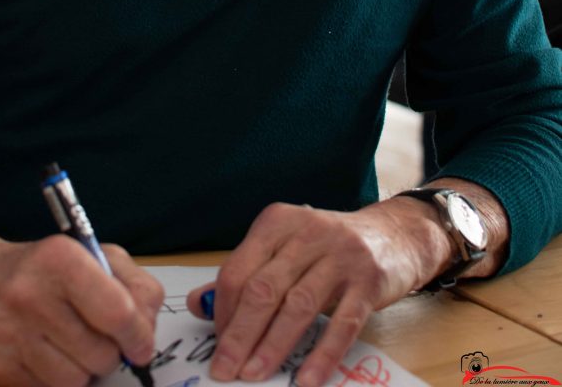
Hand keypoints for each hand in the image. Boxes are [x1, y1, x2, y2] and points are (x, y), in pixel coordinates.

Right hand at [0, 223, 162, 386]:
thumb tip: (147, 327)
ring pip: (76, 381)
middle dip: (110, 353)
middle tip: (101, 338)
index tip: (141, 346)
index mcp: (60, 258)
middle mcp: (30, 294)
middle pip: (100, 354)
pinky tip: (50, 356)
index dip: (138, 336)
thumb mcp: (92, 256)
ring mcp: (8, 333)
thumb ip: (132, 284)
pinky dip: (57, 381)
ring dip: (84, 371)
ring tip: (73, 346)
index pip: (116, 311)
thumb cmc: (43, 269)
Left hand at [187, 200, 452, 386]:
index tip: (217, 345)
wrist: (394, 235)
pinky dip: (322, 353)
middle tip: (225, 370)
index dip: (224, 313)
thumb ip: (244, 273)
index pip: (238, 270)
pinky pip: (342, 323)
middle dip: (240, 335)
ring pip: (298, 306)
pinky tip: (305, 379)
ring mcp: (340, 255)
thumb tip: (199, 304)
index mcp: (278, 222)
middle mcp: (307, 232)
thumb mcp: (284, 248)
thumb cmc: (328, 246)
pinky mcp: (368, 280)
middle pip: (264, 289)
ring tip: (254, 375)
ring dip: (273, 346)